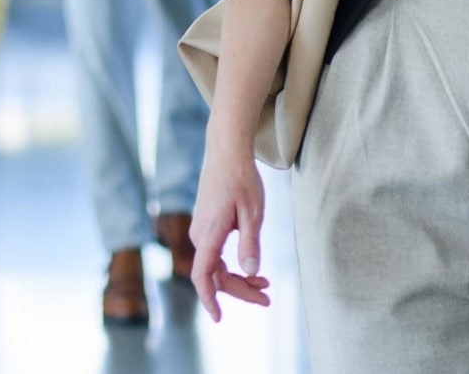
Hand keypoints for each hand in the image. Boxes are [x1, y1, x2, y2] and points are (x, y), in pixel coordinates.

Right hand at [187, 140, 270, 320]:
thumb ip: (251, 243)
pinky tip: (253, 268)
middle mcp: (200, 234)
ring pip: (216, 266)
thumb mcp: (253, 212)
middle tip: (267, 300)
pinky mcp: (206, 225)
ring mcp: (201, 230)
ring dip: (239, 280)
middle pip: (215, 275)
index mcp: (210, 232)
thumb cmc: (242, 178)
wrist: (226, 151)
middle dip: (240, 291)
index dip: (209, 299)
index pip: (203, 274)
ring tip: (265, 286)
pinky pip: (216, 255)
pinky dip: (234, 266)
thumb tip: (251, 272)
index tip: (219, 318)